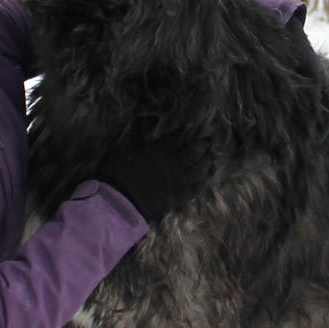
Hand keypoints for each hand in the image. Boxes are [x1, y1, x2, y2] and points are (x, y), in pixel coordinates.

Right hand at [96, 135, 211, 222]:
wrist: (119, 202)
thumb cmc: (116, 175)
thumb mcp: (122, 152)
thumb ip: (137, 142)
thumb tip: (144, 132)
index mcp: (156, 152)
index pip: (175, 138)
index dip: (184, 131)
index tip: (190, 126)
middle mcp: (170, 165)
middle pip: (193, 153)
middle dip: (203, 146)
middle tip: (208, 142)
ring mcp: (176, 182)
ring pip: (199, 171)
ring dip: (207, 163)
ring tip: (212, 159)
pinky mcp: (176, 198)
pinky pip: (195, 189)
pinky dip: (203, 182)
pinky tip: (206, 179)